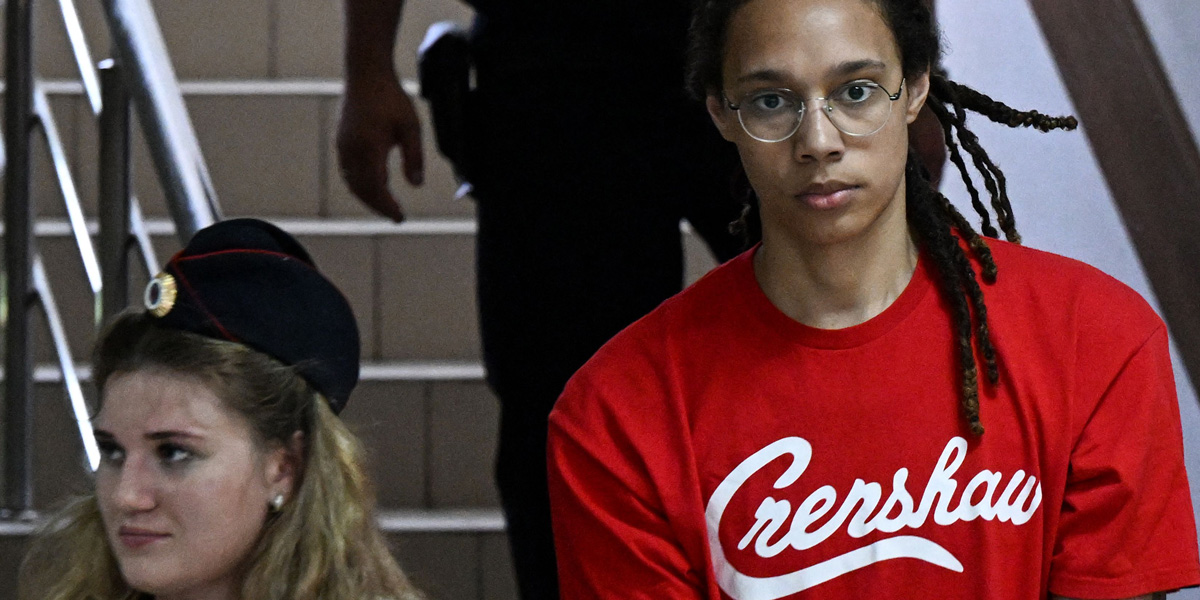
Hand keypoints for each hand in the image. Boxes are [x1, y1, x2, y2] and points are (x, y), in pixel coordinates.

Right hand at [336, 72, 424, 221]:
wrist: (366, 73)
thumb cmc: (390, 97)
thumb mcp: (411, 127)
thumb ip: (414, 157)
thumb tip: (416, 185)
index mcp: (369, 149)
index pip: (376, 188)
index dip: (387, 206)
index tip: (400, 218)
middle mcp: (351, 151)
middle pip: (362, 190)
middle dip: (378, 206)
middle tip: (396, 216)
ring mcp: (344, 146)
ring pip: (353, 182)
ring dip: (369, 197)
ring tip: (387, 205)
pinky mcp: (342, 141)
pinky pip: (349, 171)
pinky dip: (361, 184)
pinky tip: (376, 185)